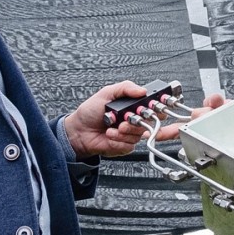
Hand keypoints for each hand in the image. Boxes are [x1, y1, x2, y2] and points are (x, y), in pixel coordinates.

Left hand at [64, 83, 225, 157]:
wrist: (78, 131)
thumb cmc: (89, 113)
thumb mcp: (106, 93)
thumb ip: (125, 88)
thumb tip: (142, 89)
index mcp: (131, 107)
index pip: (152, 107)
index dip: (155, 108)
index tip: (150, 108)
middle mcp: (133, 120)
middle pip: (149, 122)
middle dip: (137, 121)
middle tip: (125, 118)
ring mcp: (130, 134)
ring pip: (139, 134)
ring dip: (124, 131)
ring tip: (112, 127)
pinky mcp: (125, 146)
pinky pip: (129, 144)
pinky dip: (118, 140)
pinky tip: (109, 135)